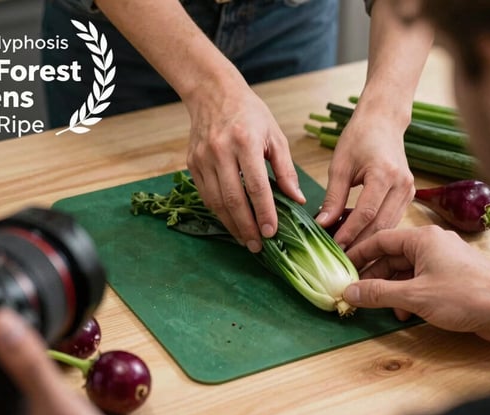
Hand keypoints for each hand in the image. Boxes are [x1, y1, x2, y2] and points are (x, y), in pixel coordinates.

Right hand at [185, 83, 304, 252]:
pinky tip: (231, 222)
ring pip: (216, 202)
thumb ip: (286, 169)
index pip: (256, 186)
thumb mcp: (275, 135)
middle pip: (233, 199)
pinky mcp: (192, 164)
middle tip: (258, 246)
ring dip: (231, 225)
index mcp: (245, 141)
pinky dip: (218, 212)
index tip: (272, 232)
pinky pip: (205, 195)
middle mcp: (221, 151)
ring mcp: (202, 158)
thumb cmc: (250, 113)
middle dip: (246, 227)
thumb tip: (297, 200)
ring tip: (245, 240)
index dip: (264, 212)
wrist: (212, 93)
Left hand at [316, 108, 414, 248]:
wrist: (383, 121)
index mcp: (385, 174)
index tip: (334, 248)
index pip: (366, 213)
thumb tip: (322, 224)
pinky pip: (392, 220)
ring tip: (348, 256)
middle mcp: (403, 184)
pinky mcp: (409, 195)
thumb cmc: (359, 138)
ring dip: (369, 243)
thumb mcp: (339, 165)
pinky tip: (358, 240)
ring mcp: (409, 191)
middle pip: (381, 225)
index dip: (349, 233)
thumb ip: (333, 197)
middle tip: (341, 262)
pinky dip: (375, 231)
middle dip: (361, 246)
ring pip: (389, 226)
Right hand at [342, 226, 489, 352]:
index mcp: (422, 238)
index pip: (380, 239)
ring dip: (393, 290)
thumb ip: (378, 293)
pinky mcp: (454, 277)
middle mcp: (433, 244)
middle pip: (393, 257)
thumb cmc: (464, 296)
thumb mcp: (414, 296)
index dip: (359, 254)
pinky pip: (422, 281)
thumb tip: (349, 292)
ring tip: (384, 308)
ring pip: (407, 271)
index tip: (343, 268)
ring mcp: (445, 260)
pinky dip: (410, 295)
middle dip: (375, 277)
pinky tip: (407, 312)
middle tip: (358, 294)